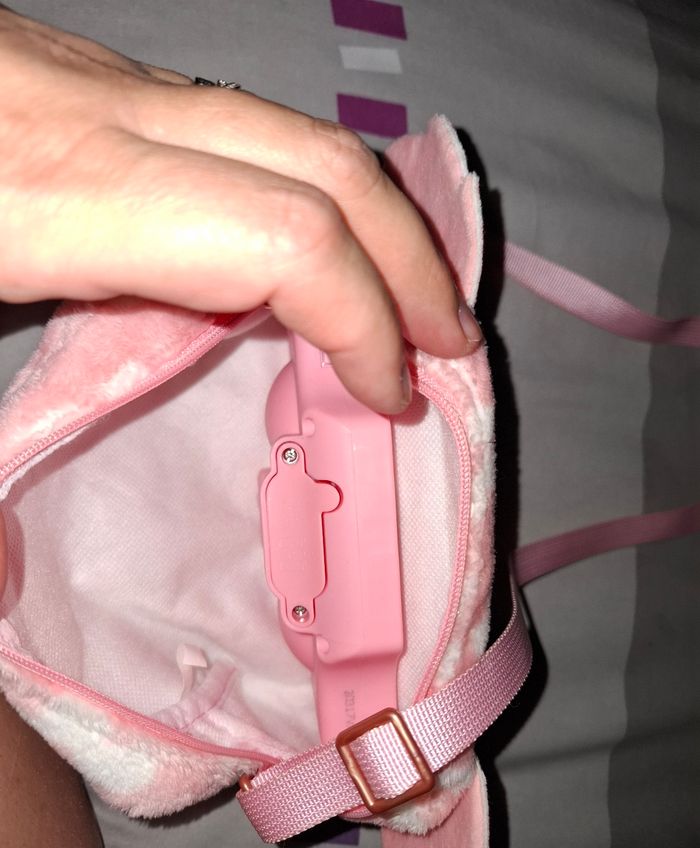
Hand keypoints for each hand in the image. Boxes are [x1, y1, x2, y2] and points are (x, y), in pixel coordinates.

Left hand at [0, 6, 480, 413]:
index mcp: (56, 188)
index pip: (282, 236)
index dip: (364, 319)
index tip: (387, 396)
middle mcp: (107, 116)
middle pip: (323, 166)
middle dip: (412, 262)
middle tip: (450, 347)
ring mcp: (109, 89)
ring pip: (296, 135)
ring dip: (377, 225)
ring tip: (412, 307)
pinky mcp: (100, 88)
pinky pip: (246, 137)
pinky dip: (315, 204)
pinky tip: (318, 260)